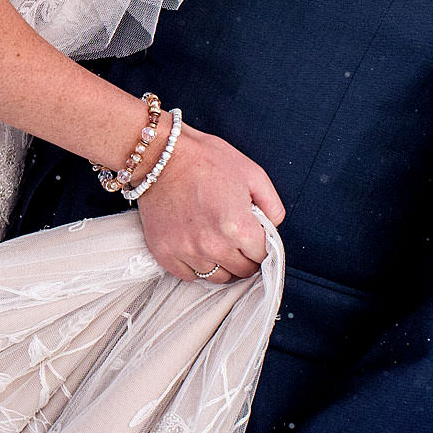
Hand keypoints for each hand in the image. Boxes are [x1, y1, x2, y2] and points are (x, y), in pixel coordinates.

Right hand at [133, 121, 281, 282]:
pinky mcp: (164, 252)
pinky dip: (195, 267)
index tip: (253, 238)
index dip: (261, 246)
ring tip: (216, 244)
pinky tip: (196, 249)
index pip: (262, 257)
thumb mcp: (252, 173)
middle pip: (241, 271)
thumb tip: (273, 228)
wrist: (159, 155)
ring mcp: (186, 251)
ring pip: (216, 277)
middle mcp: (212, 245)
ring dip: (221, 264)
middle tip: (237, 241)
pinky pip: (188, 276)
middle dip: (244, 257)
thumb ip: (272, 205)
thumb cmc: (205, 159)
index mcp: (237, 226)